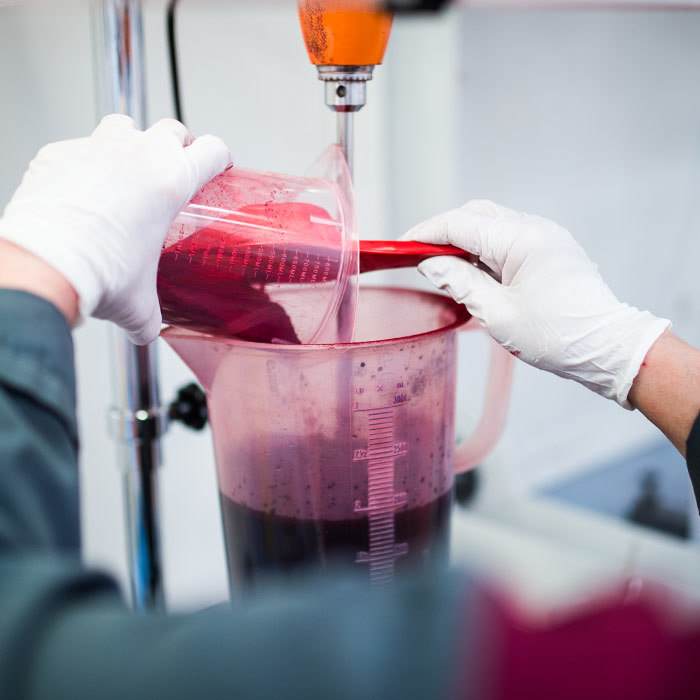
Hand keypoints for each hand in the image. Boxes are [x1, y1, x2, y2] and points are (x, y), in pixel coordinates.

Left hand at [0, 114, 231, 344]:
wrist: (45, 262)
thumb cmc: (97, 271)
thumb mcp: (140, 302)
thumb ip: (151, 315)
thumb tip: (147, 329)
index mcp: (172, 181)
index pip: (213, 150)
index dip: (220, 157)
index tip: (218, 165)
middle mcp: (138, 154)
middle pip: (172, 130)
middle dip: (178, 146)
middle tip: (173, 171)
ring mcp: (96, 147)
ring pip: (125, 126)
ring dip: (132, 142)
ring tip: (127, 170)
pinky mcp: (60, 152)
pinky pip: (79, 148)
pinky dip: (85, 163)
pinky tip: (82, 191)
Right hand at [404, 200, 669, 407]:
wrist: (606, 348)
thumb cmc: (556, 335)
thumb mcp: (497, 313)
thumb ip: (459, 282)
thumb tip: (430, 264)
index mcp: (521, 239)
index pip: (460, 223)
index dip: (426, 233)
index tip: (402, 246)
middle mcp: (535, 228)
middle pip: (476, 215)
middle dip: (445, 234)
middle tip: (423, 259)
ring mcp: (546, 237)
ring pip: (493, 226)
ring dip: (466, 243)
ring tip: (449, 272)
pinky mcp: (551, 250)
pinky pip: (510, 239)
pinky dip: (487, 251)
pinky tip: (477, 275)